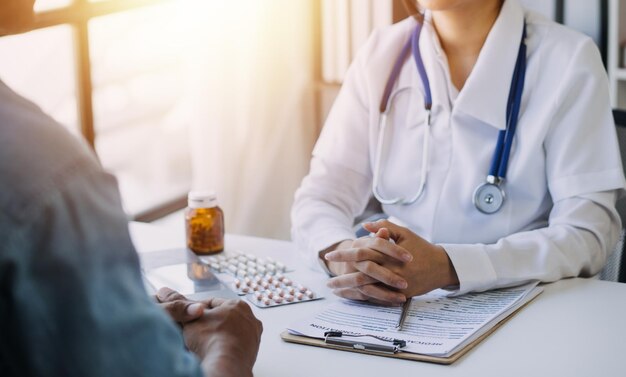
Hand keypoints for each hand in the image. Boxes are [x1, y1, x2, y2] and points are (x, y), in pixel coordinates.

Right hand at [156, 288, 262, 376]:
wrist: (225, 364)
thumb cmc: (211, 340)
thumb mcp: (191, 319)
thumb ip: (183, 307)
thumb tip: (169, 296)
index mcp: (238, 305)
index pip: (213, 303)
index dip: (197, 309)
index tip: (188, 316)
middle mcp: (250, 318)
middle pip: (223, 318)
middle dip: (210, 323)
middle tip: (196, 331)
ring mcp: (253, 336)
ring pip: (230, 333)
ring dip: (218, 336)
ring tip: (204, 343)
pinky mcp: (252, 352)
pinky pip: (235, 346)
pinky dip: (226, 347)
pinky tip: (215, 351)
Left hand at [325, 220, 458, 301]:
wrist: (441, 267)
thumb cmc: (421, 247)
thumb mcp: (404, 233)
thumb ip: (384, 228)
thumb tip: (363, 226)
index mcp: (389, 255)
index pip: (361, 253)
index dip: (344, 254)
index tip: (329, 254)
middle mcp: (391, 271)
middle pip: (361, 274)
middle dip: (342, 277)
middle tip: (327, 280)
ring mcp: (396, 285)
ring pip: (368, 289)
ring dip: (350, 290)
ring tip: (335, 290)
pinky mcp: (400, 295)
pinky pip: (379, 298)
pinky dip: (364, 298)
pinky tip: (352, 297)